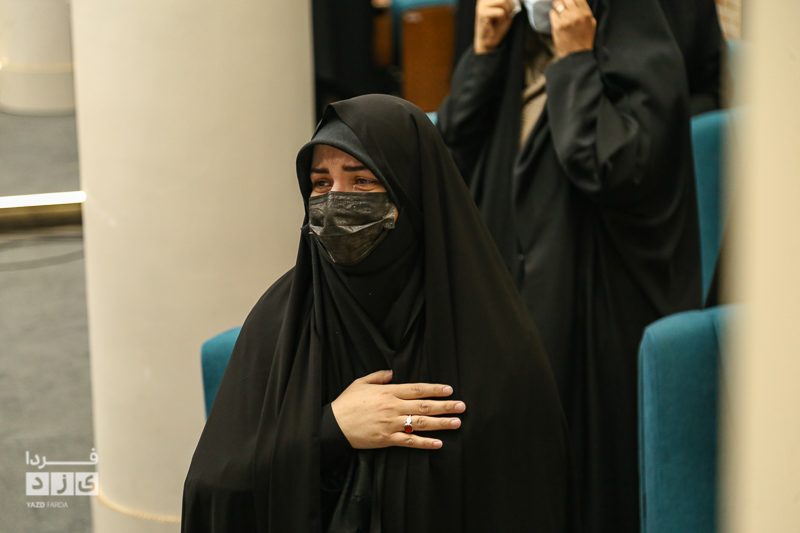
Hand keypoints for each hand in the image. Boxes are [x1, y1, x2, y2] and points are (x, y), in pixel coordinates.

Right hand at [330, 370, 465, 449]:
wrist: (333, 425)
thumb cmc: (346, 403)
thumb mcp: (360, 382)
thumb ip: (378, 376)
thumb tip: (392, 373)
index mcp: (388, 392)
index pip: (417, 389)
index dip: (434, 389)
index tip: (449, 390)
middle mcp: (393, 407)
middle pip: (424, 405)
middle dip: (445, 406)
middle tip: (461, 406)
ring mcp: (391, 424)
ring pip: (421, 423)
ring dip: (441, 423)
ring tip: (456, 422)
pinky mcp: (387, 439)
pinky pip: (409, 441)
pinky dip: (424, 443)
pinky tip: (438, 443)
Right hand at [474, 0, 516, 53]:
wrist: (488, 41)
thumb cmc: (497, 26)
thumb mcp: (507, 11)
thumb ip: (510, 2)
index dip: (512, 1)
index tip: (511, 9)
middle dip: (510, 6)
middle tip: (507, 15)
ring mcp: (482, 5)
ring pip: (503, 1)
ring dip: (506, 12)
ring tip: (501, 18)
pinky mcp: (482, 13)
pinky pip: (500, 12)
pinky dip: (502, 18)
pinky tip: (497, 22)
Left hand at [550, 0, 595, 58]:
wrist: (577, 55)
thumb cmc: (585, 39)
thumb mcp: (591, 23)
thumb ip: (584, 11)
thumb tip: (576, 1)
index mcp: (586, 13)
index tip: (569, 2)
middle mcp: (576, 14)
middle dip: (563, 1)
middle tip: (562, 6)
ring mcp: (566, 20)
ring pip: (557, 4)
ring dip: (557, 7)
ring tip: (558, 12)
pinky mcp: (557, 26)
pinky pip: (552, 13)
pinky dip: (553, 15)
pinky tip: (556, 20)